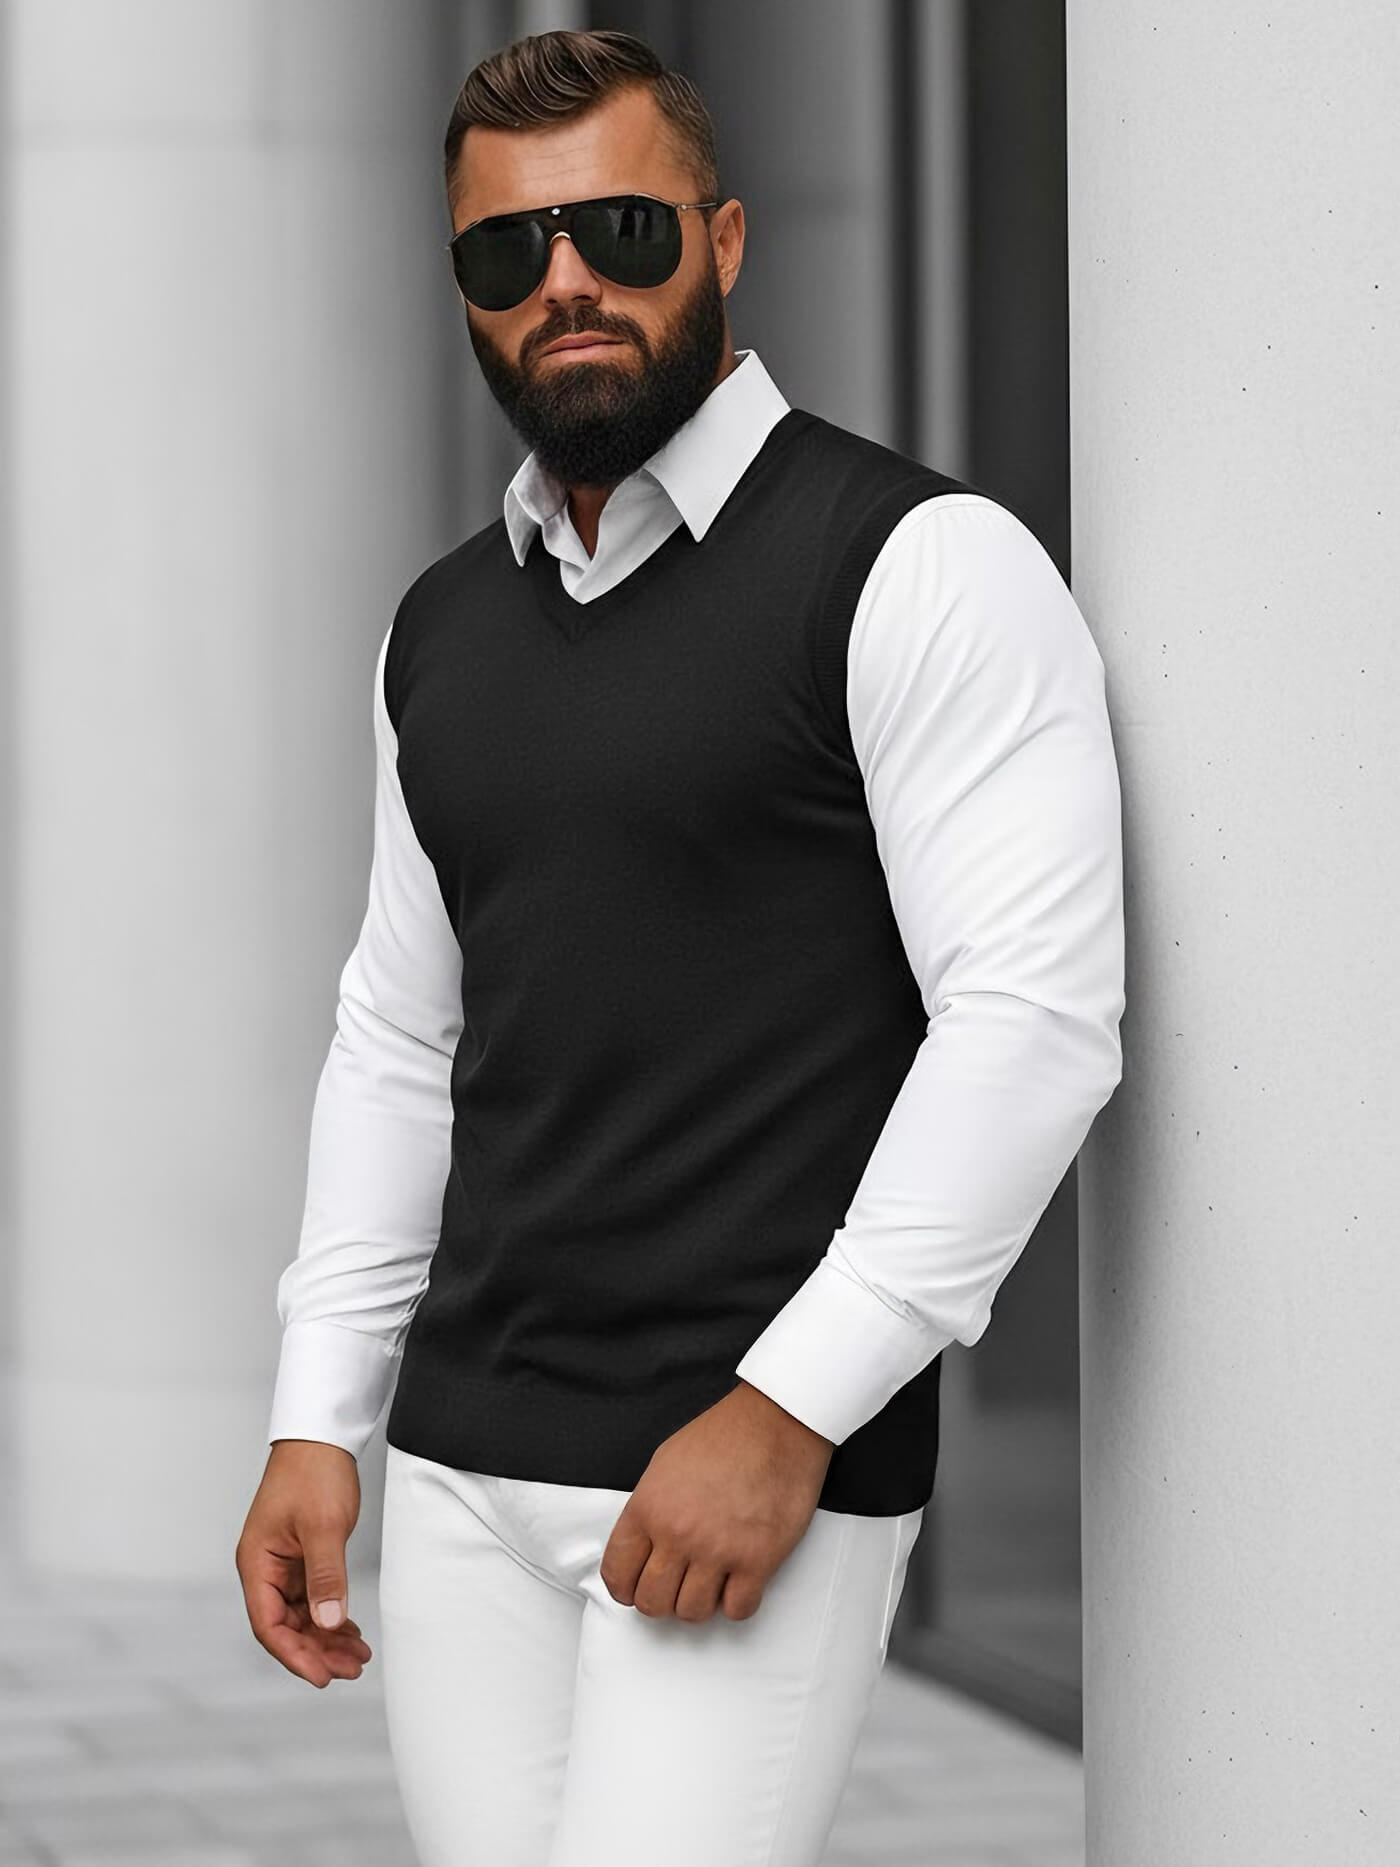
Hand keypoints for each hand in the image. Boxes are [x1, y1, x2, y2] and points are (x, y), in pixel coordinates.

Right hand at [236, 1440, 374, 1686]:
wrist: (322, 1436)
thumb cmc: (313, 1472)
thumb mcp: (323, 1527)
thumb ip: (326, 1577)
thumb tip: (328, 1623)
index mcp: (257, 1563)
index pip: (269, 1625)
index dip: (294, 1655)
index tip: (322, 1676)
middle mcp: (265, 1568)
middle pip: (285, 1626)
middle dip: (317, 1651)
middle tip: (352, 1668)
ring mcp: (283, 1564)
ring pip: (301, 1615)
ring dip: (327, 1637)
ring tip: (358, 1656)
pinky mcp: (301, 1556)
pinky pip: (313, 1598)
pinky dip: (331, 1615)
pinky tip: (351, 1630)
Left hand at [599, 1379, 833, 1623]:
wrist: (776, 1422)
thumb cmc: (724, 1436)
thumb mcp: (665, 1463)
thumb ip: (648, 1509)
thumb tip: (641, 1547)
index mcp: (649, 1508)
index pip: (617, 1574)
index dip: (624, 1588)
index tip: (635, 1587)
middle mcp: (678, 1534)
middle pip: (651, 1602)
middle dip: (661, 1600)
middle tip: (676, 1585)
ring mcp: (718, 1550)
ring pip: (692, 1613)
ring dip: (699, 1602)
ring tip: (709, 1581)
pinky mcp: (758, 1559)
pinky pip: (737, 1610)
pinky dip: (736, 1602)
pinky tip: (738, 1581)